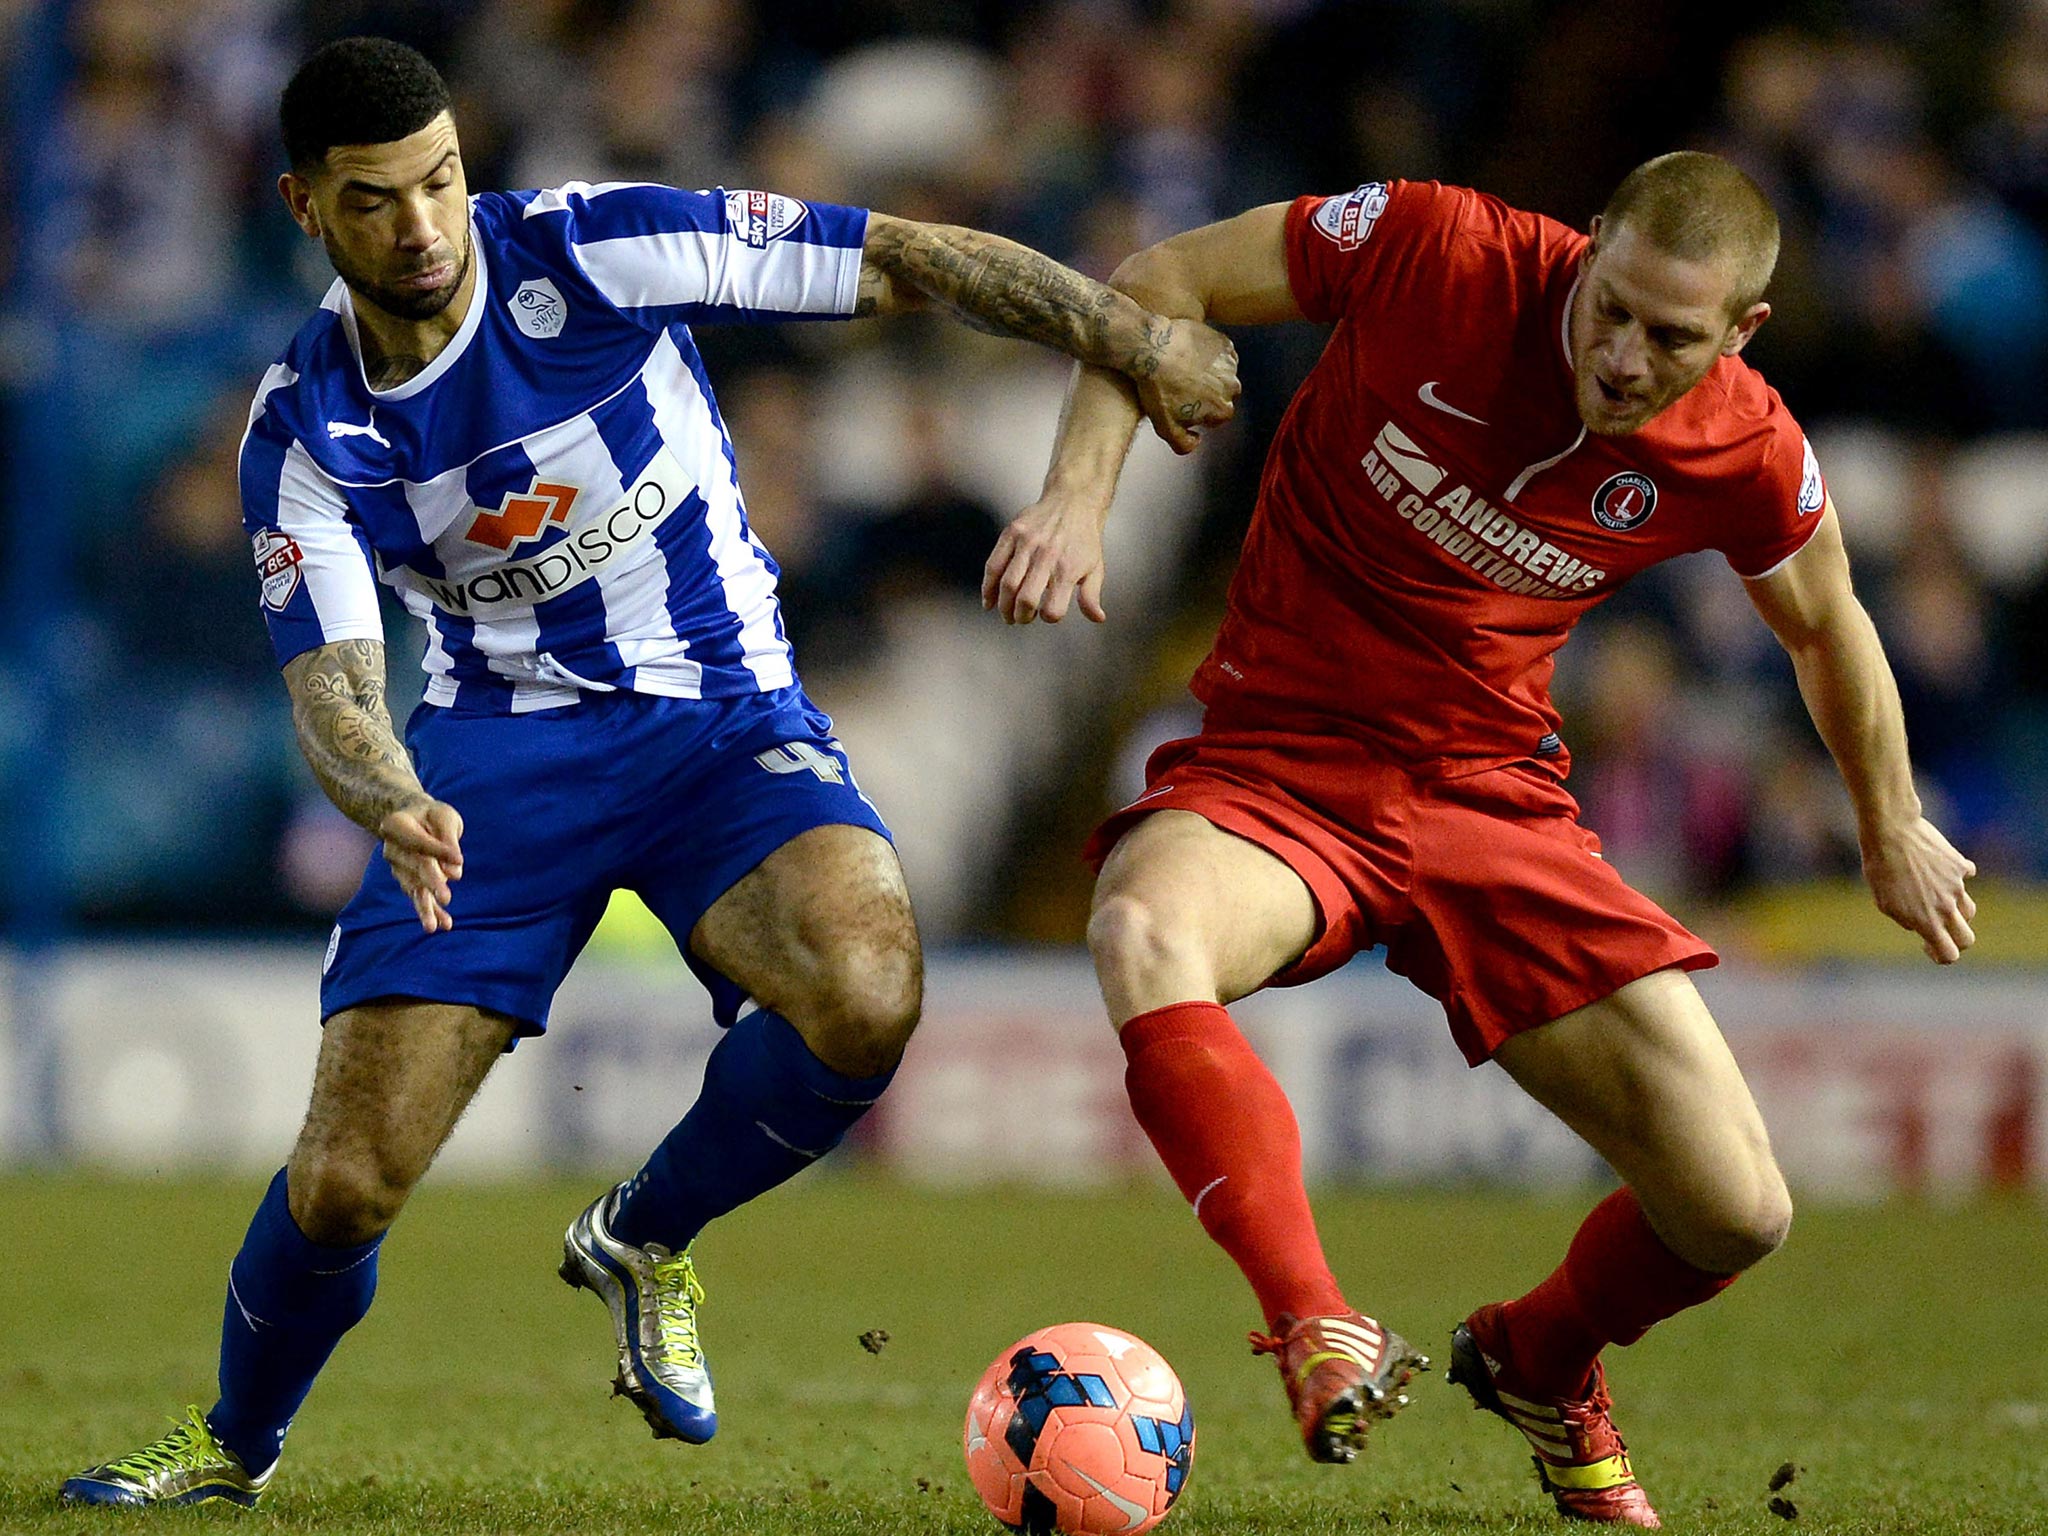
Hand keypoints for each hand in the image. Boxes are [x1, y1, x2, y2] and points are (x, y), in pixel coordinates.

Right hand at [380, 797, 464, 932]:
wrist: (413, 818)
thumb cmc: (432, 815)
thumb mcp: (444, 817)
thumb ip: (448, 839)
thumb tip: (454, 870)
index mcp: (395, 825)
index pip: (418, 841)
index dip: (438, 850)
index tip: (459, 860)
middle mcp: (392, 849)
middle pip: (415, 867)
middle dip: (431, 883)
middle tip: (446, 897)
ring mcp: (397, 867)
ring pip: (414, 889)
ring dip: (426, 907)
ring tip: (434, 926)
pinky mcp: (407, 881)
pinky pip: (420, 897)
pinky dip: (432, 911)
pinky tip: (444, 924)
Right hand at [982, 493, 1108, 623]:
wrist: (1073, 501)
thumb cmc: (1084, 538)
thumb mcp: (1095, 568)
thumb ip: (1092, 596)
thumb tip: (1097, 618)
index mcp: (1068, 568)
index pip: (1053, 608)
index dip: (1049, 617)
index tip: (1048, 614)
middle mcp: (1046, 556)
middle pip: (1025, 598)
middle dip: (1021, 616)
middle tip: (1022, 619)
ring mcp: (1026, 543)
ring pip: (1007, 584)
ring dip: (1003, 605)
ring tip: (1007, 614)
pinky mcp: (1012, 533)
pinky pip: (993, 564)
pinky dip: (988, 586)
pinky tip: (989, 600)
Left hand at [1132, 318, 1239, 453]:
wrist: (1153, 348)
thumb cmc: (1158, 388)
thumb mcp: (1164, 427)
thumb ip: (1184, 444)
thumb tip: (1197, 441)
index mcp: (1223, 410)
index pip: (1217, 417)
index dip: (1200, 411)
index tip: (1184, 404)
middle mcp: (1233, 387)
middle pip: (1223, 395)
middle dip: (1208, 393)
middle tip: (1183, 385)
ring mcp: (1230, 364)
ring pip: (1223, 374)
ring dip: (1210, 373)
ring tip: (1185, 369)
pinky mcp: (1224, 343)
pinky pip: (1221, 353)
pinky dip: (1210, 355)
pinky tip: (1191, 355)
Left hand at [1861, 816, 1976, 962]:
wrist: (1891, 831)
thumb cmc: (1879, 867)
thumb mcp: (1884, 902)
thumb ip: (1906, 919)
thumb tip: (1920, 925)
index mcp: (1926, 920)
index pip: (1949, 954)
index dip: (1940, 955)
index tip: (1927, 944)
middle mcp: (1946, 906)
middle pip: (1967, 938)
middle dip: (1956, 939)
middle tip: (1940, 928)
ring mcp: (1956, 886)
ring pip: (1969, 909)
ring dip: (1955, 909)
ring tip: (1933, 896)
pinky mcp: (1960, 865)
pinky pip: (1964, 876)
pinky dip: (1955, 876)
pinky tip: (1938, 867)